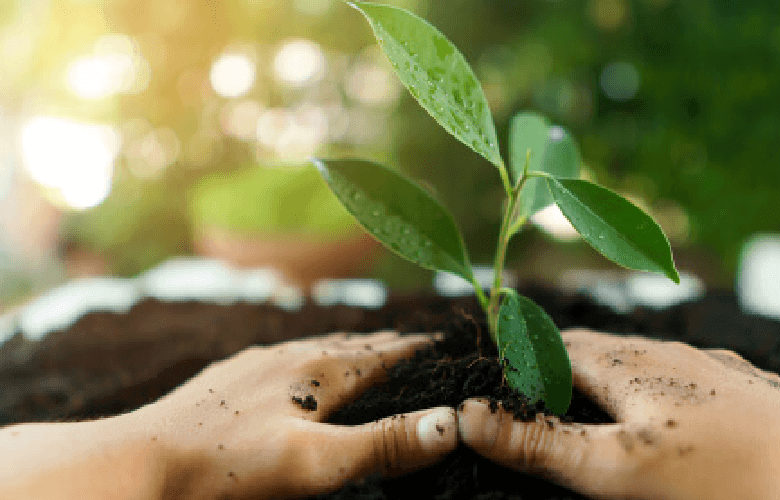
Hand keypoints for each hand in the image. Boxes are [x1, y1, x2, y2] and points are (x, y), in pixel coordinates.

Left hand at [127, 330, 457, 498]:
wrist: (140, 463)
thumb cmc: (229, 467)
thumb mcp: (316, 463)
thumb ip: (383, 443)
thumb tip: (454, 422)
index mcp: (319, 372)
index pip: (384, 354)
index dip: (417, 349)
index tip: (447, 342)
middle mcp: (290, 357)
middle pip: (352, 345)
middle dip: (387, 345)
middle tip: (415, 343)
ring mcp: (255, 365)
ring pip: (314, 348)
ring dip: (347, 348)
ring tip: (364, 349)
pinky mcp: (227, 379)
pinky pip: (281, 358)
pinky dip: (307, 358)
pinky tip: (292, 366)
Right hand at [458, 328, 779, 499]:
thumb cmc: (719, 477)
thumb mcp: (615, 469)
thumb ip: (539, 443)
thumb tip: (465, 415)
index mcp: (628, 363)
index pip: (553, 342)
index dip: (518, 350)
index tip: (491, 363)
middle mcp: (667, 352)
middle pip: (597, 347)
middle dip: (558, 361)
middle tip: (530, 387)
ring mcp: (709, 367)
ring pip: (643, 360)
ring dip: (608, 373)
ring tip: (588, 400)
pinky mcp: (743, 388)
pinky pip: (682, 375)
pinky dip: (653, 388)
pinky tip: (665, 413)